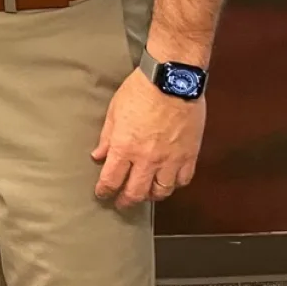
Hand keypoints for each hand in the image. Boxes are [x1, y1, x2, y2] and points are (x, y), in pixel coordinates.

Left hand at [92, 68, 205, 208]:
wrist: (171, 81)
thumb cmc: (140, 91)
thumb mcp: (114, 111)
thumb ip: (107, 137)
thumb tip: (98, 155)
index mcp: (125, 147)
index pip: (111, 179)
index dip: (105, 191)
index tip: (102, 195)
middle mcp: (147, 159)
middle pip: (136, 192)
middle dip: (126, 201)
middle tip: (121, 204)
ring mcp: (170, 160)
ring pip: (161, 191)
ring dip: (151, 196)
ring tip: (145, 194)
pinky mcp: (189, 156)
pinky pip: (183, 180)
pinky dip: (175, 185)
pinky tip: (169, 182)